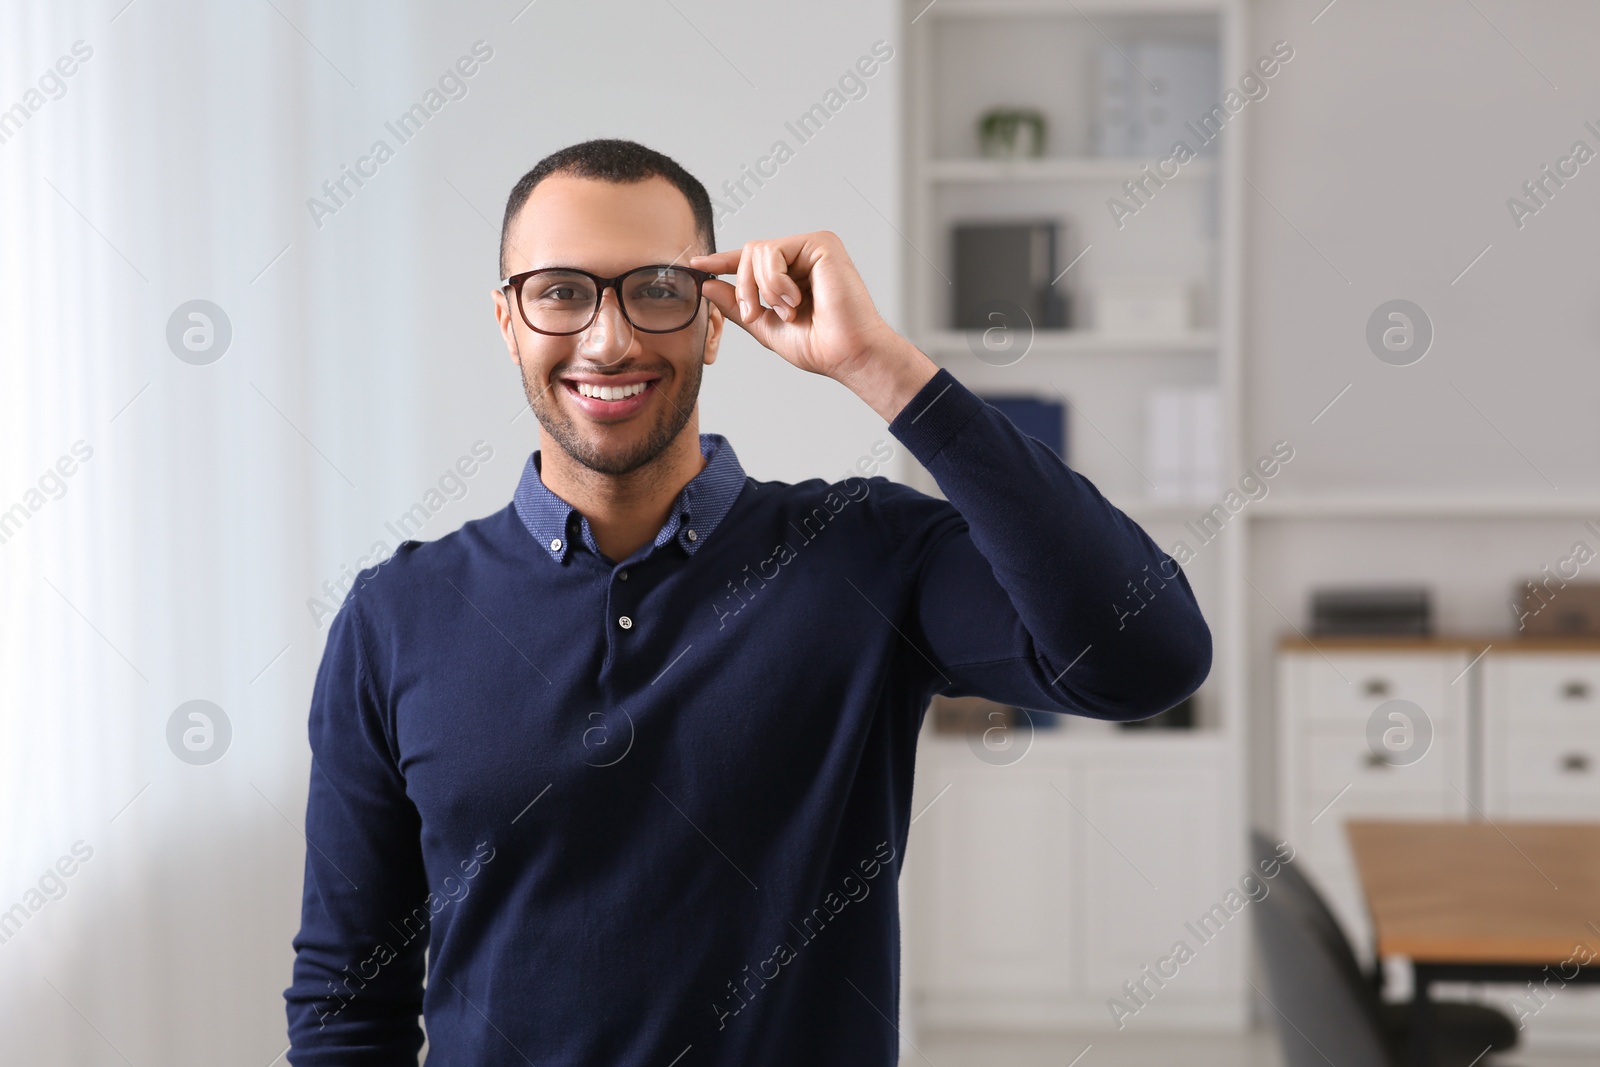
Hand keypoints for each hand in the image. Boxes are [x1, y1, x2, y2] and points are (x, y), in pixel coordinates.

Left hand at [688, 232, 936, 419]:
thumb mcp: (766, 326)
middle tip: (755, 315)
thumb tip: (708, 284)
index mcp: (793, 274)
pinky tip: (795, 300)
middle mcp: (803, 256)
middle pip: (749, 253)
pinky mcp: (821, 243)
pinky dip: (774, 281)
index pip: (751, 261)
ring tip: (788, 311)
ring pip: (757, 251)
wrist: (847, 354)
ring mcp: (813, 247)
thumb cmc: (818, 346)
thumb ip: (738, 305)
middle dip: (744, 287)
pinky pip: (773, 251)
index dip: (723, 262)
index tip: (696, 265)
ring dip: (762, 289)